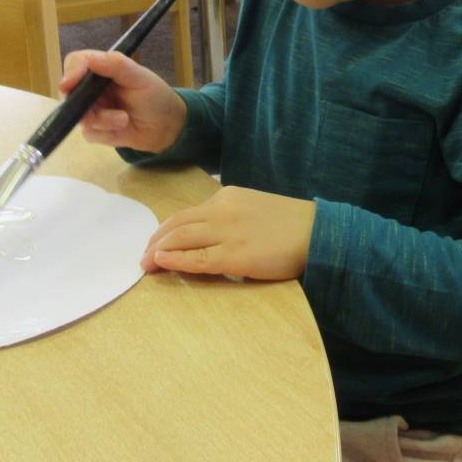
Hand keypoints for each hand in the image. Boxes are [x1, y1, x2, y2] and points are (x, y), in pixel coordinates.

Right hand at [60, 49, 185, 153]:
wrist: (166, 127)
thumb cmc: (155, 96)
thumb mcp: (139, 77)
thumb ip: (115, 65)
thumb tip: (88, 59)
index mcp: (101, 69)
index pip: (76, 62)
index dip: (70, 71)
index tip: (68, 84)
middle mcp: (92, 88)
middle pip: (69, 92)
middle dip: (86, 105)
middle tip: (99, 112)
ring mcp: (92, 109)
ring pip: (80, 116)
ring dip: (104, 120)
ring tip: (125, 120)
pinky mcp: (96, 130)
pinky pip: (89, 133)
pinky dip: (106, 133)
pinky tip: (123, 130)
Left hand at [141, 185, 314, 279]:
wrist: (319, 232)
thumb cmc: (291, 225)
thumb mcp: (255, 210)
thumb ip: (231, 218)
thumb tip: (209, 239)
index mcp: (227, 196)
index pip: (187, 214)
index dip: (166, 230)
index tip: (155, 244)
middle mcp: (222, 209)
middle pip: (177, 224)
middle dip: (155, 241)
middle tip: (142, 258)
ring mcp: (227, 232)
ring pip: (180, 238)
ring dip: (158, 252)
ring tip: (146, 265)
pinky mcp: (235, 255)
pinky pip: (196, 258)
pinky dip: (174, 260)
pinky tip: (160, 263)